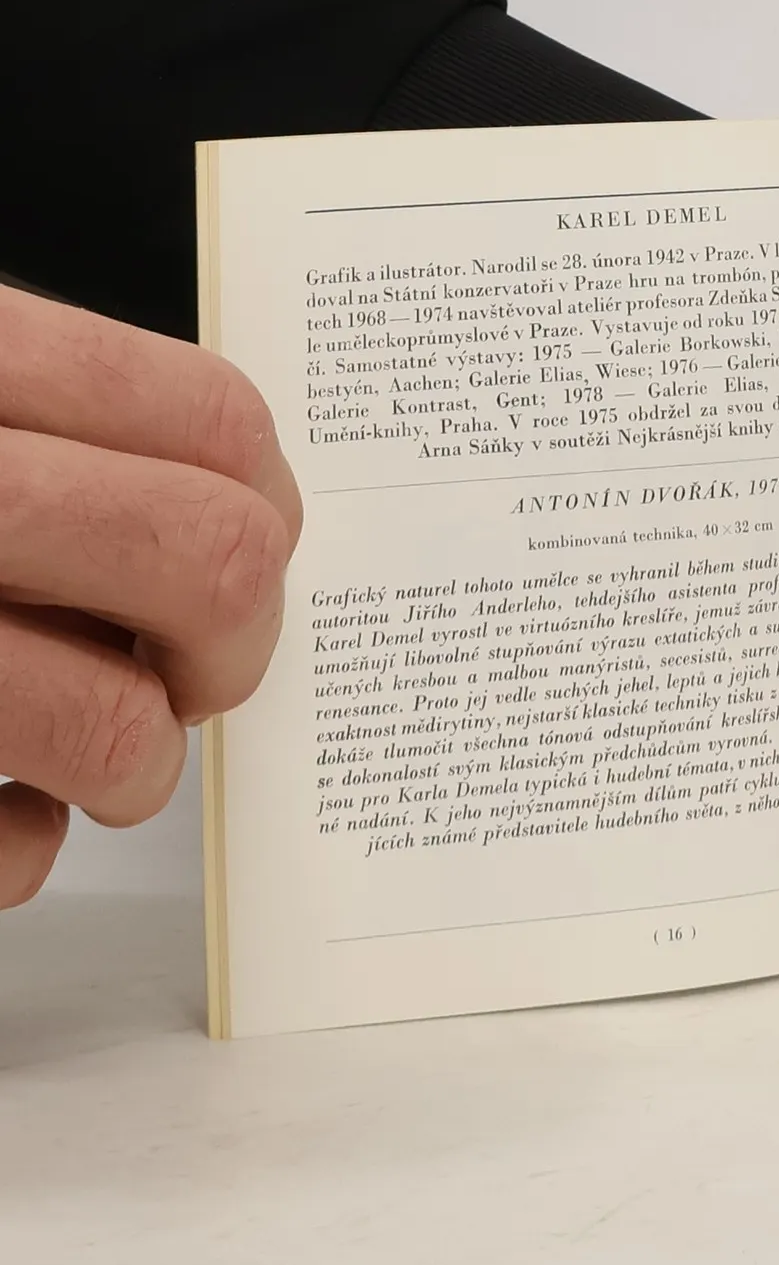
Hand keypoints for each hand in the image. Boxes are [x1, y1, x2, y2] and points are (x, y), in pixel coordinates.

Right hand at [0, 289, 301, 906]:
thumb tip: (242, 521)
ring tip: (71, 754)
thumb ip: (63, 437)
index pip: (217, 418)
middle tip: (184, 673)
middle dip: (231, 647)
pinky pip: (4, 845)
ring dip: (127, 765)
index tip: (242, 552)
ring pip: (121, 727)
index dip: (266, 506)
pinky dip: (9, 847)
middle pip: (217, 562)